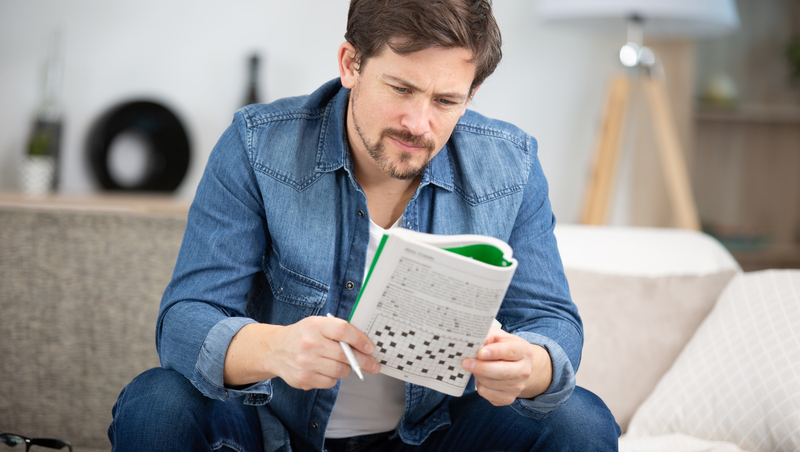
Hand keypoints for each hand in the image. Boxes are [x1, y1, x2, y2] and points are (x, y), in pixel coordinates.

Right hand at [223, 315, 379, 389]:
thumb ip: (338, 331)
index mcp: (315, 325)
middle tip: (373, 365)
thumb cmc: (303, 335)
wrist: (275, 349)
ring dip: (347, 369)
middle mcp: (309, 343)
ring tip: (344, 364)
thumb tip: (365, 345)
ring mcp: (305, 363)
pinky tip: (327, 370)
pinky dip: (334, 377)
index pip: (342, 331)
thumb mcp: (317, 324)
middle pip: (344, 355)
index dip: (360, 340)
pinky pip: (330, 382)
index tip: (370, 348)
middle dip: (364, 361)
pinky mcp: (303, 379)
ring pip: (339, 371)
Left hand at [462, 327, 552, 405]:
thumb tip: (474, 341)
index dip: (494, 352)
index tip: (480, 352)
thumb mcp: (499, 337)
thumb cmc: (504, 348)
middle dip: (481, 367)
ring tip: (475, 366)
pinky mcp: (507, 398)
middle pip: (502, 372)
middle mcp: (524, 371)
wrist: (517, 367)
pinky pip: (486, 393)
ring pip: (490, 383)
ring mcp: (517, 387)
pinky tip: (482, 377)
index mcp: (524, 351)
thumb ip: (488, 335)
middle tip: (465, 362)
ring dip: (477, 375)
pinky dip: (479, 385)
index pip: (509, 351)